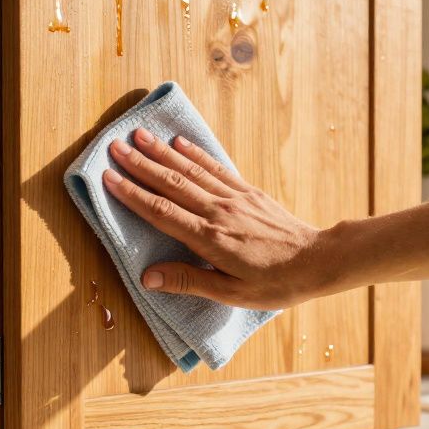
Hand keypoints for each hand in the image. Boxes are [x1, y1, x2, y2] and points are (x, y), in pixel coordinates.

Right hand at [102, 127, 330, 309]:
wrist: (319, 261)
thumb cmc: (275, 283)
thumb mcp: (231, 294)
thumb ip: (188, 281)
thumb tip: (147, 277)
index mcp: (210, 239)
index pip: (162, 212)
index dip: (133, 194)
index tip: (109, 177)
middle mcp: (219, 212)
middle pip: (172, 183)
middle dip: (141, 164)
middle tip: (114, 146)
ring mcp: (234, 198)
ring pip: (191, 170)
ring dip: (162, 152)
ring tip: (139, 135)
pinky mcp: (248, 192)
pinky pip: (217, 168)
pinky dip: (196, 154)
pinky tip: (181, 142)